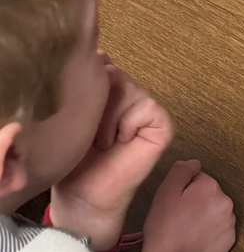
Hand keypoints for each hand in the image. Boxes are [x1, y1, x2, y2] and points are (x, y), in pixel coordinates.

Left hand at [50, 59, 173, 251]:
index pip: (100, 62)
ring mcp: (148, 107)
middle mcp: (130, 93)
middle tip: (88, 132)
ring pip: (127, 86)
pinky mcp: (163, 123)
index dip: (88, 82)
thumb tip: (97, 54)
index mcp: (108, 89)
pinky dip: (127, 125)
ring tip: (102, 141)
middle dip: (95, 101)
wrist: (84, 197)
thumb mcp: (73, 116)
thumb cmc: (73, 161)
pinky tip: (121, 142)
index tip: (77, 112)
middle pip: (112, 72)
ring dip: (107, 117)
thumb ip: (88, 85)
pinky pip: (146, 106)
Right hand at [137, 159, 235, 251]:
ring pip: (214, 211)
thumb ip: (181, 170)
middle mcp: (226, 201)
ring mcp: (230, 222)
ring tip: (186, 231)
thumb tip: (194, 163)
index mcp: (211, 187)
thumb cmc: (164, 230)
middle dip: (195, 202)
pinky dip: (209, 232)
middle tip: (178, 219)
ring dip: (203, 216)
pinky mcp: (230, 240)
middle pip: (208, 194)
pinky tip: (195, 241)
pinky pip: (219, 228)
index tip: (175, 205)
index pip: (198, 179)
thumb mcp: (164, 193)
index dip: (183, 191)